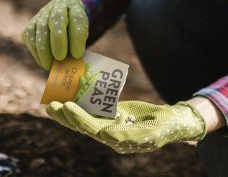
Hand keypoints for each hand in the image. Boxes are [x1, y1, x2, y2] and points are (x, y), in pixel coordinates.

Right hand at [22, 0, 87, 69]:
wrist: (66, 18)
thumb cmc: (76, 30)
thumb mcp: (83, 34)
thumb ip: (78, 45)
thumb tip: (71, 62)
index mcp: (75, 6)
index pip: (77, 18)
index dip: (77, 36)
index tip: (77, 54)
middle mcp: (58, 6)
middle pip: (57, 20)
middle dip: (58, 41)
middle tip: (61, 58)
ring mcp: (43, 12)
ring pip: (41, 29)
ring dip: (45, 50)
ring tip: (50, 66)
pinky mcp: (31, 22)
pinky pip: (29, 36)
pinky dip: (36, 52)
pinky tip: (44, 63)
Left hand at [46, 101, 205, 153]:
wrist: (170, 121)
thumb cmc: (163, 128)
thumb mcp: (150, 134)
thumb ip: (128, 136)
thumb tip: (105, 136)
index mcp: (116, 140)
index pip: (93, 131)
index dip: (79, 120)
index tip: (66, 107)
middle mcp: (109, 132)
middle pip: (84, 124)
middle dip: (67, 116)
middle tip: (51, 105)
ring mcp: (110, 122)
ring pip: (87, 115)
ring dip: (71, 109)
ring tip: (54, 101)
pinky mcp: (114, 113)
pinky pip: (96, 106)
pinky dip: (84, 101)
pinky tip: (74, 93)